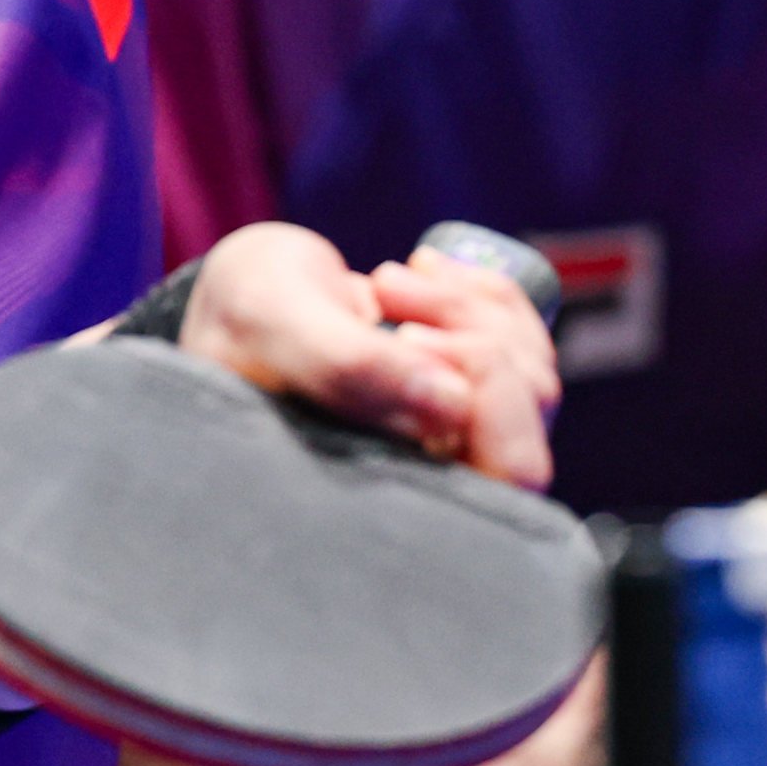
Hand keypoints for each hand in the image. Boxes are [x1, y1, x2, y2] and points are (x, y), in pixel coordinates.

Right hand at [175, 221, 562, 488]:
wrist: (239, 301)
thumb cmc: (237, 325)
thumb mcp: (272, 325)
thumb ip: (348, 366)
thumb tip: (452, 404)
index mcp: (391, 494)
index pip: (511, 473)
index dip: (488, 398)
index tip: (406, 334)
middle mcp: (439, 476)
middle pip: (530, 417)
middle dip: (478, 338)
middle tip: (392, 295)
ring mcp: (464, 434)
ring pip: (530, 372)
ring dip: (465, 305)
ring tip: (384, 281)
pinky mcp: (475, 388)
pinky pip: (524, 336)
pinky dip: (480, 287)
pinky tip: (421, 270)